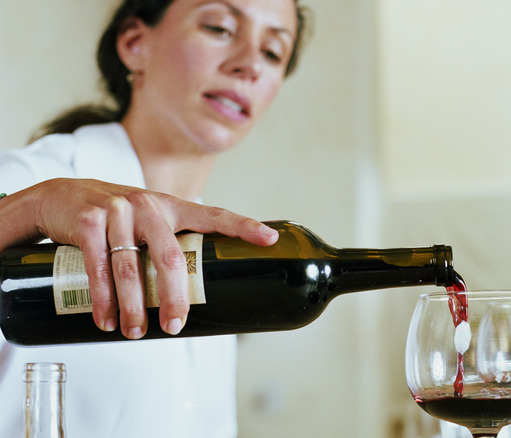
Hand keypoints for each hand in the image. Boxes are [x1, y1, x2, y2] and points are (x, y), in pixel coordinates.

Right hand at [0, 178, 278, 338]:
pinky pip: (98, 268)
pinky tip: (105, 320)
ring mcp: (118, 211)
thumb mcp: (147, 221)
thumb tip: (196, 291)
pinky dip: (102, 300)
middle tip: (176, 327)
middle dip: (174, 298)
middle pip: (171, 258)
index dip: (244, 226)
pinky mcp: (89, 222)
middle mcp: (149, 205)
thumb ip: (168, 242)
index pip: (214, 215)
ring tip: (135, 333)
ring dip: (133, 308)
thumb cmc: (116, 219)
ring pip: (131, 270)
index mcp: (172, 207)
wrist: (60, 197)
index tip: (270, 239)